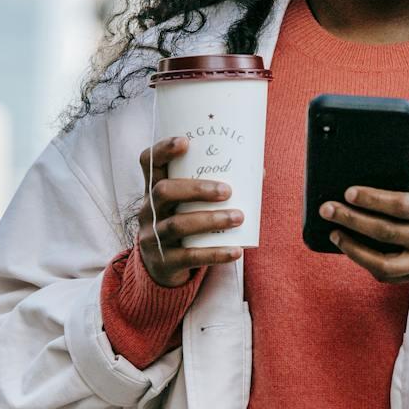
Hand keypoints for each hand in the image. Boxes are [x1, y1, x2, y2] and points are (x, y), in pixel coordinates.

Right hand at [134, 135, 241, 287]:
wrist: (163, 267)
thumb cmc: (185, 222)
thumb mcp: (188, 204)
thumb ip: (214, 186)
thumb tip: (260, 172)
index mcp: (154, 189)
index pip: (148, 162)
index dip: (163, 150)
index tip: (185, 141)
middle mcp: (148, 210)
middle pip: (163, 192)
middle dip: (197, 189)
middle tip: (228, 190)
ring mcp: (153, 236)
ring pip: (177, 225)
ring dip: (210, 219)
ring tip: (239, 217)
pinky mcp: (165, 261)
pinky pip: (189, 256)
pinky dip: (215, 254)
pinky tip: (236, 250)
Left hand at [319, 170, 408, 283]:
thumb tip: (380, 187)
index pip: (403, 206)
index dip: (373, 200)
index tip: (349, 192)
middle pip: (386, 232)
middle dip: (352, 220)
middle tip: (328, 209)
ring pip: (384, 263)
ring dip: (354, 249)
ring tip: (335, 233)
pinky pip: (390, 275)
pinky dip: (368, 263)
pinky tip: (353, 248)